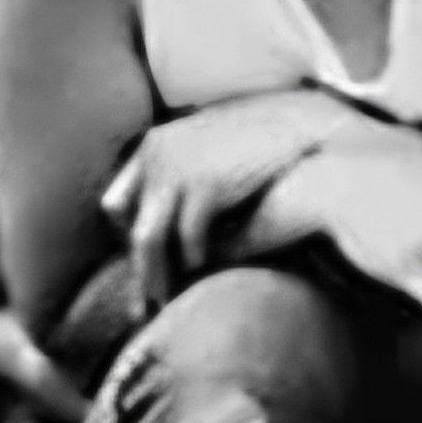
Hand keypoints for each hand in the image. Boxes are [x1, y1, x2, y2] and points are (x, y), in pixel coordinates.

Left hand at [98, 90, 368, 308]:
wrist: (305, 122)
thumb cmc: (269, 136)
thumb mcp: (217, 143)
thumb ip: (195, 166)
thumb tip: (188, 205)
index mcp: (155, 143)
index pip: (116, 200)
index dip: (127, 235)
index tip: (142, 259)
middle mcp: (156, 155)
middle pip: (127, 224)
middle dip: (136, 266)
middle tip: (143, 300)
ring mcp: (177, 169)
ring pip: (149, 237)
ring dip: (154, 275)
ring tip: (164, 300)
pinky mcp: (206, 185)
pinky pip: (189, 235)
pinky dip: (193, 258)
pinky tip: (203, 272)